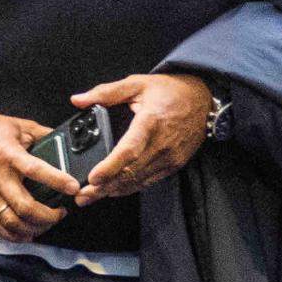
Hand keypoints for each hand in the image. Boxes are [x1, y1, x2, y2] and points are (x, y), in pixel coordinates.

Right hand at [0, 110, 75, 242]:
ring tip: (44, 224)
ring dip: (32, 228)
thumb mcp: (18, 125)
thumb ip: (42, 134)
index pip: (35, 170)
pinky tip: (25, 233)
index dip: (56, 181)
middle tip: (59, 213)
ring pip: (10, 221)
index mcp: (9, 154)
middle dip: (47, 216)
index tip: (73, 188)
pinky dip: (12, 235)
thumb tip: (65, 142)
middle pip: (24, 206)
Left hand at [70, 74, 211, 204]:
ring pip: (138, 180)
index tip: (92, 178)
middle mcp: (162, 143)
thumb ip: (105, 92)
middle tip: (81, 196)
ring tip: (90, 198)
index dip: (110, 167)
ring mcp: (170, 157)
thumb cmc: (170, 90)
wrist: (203, 99)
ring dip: (113, 191)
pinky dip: (129, 188)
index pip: (129, 150)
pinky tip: (113, 191)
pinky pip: (148, 181)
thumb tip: (77, 100)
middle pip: (130, 172)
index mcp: (150, 122)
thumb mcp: (137, 83)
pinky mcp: (174, 164)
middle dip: (104, 187)